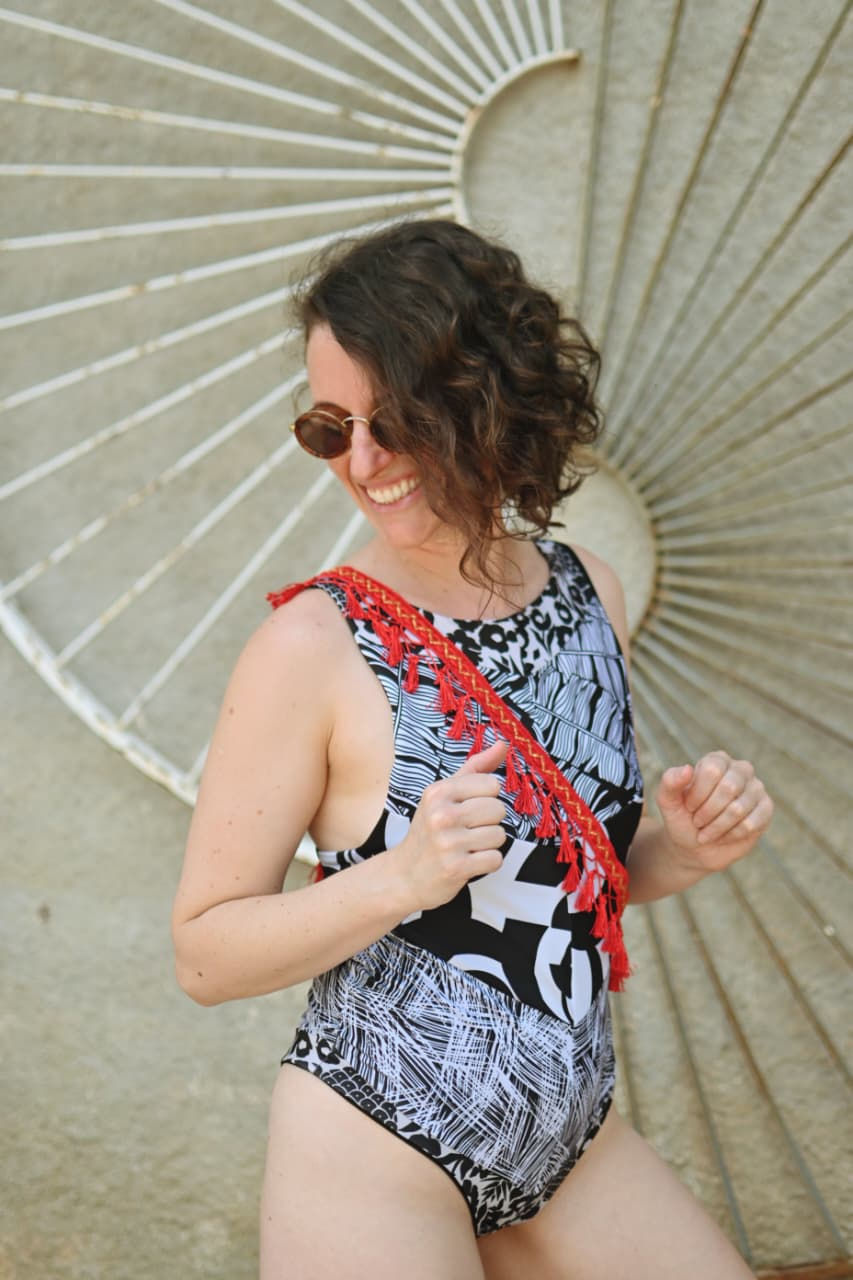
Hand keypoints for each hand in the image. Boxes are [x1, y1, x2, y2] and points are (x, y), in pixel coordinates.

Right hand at [391, 738, 507, 912]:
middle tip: (467, 831)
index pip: (491, 784)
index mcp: (438, 792)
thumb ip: (475, 768)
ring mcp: (448, 842)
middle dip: (489, 822)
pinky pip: (495, 859)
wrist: (405, 875)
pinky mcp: (456, 868)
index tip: (468, 808)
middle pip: (498, 809)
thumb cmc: (430, 830)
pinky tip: (469, 862)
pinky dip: (487, 863)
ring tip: (467, 847)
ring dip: (488, 844)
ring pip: (499, 835)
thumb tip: (503, 743)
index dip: (486, 798)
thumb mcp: (444, 794)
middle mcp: (441, 814)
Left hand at [655, 751, 773, 875]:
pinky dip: (731, 835)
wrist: (695, 846)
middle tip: (698, 822)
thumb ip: (669, 782)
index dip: (698, 794)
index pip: (712, 770)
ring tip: (707, 831)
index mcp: (716, 760)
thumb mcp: (668, 801)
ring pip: (739, 809)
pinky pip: (751, 824)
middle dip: (708, 812)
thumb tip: (687, 769)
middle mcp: (740, 769)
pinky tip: (724, 836)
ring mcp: (756, 788)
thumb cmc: (682, 818)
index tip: (689, 807)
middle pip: (728, 788)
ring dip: (717, 827)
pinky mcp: (766, 809)